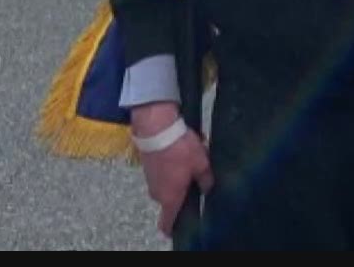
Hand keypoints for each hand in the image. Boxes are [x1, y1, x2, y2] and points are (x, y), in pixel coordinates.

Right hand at [133, 102, 212, 236]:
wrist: (156, 126)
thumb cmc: (179, 149)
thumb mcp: (201, 164)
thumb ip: (206, 180)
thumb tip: (206, 187)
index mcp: (169, 198)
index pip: (166, 223)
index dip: (173, 228)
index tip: (181, 225)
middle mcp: (156, 192)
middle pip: (171, 199)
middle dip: (184, 190)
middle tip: (197, 175)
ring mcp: (150, 178)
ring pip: (168, 181)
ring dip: (178, 173)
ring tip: (192, 155)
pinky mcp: (147, 164)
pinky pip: (163, 169)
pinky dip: (171, 162)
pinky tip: (182, 147)